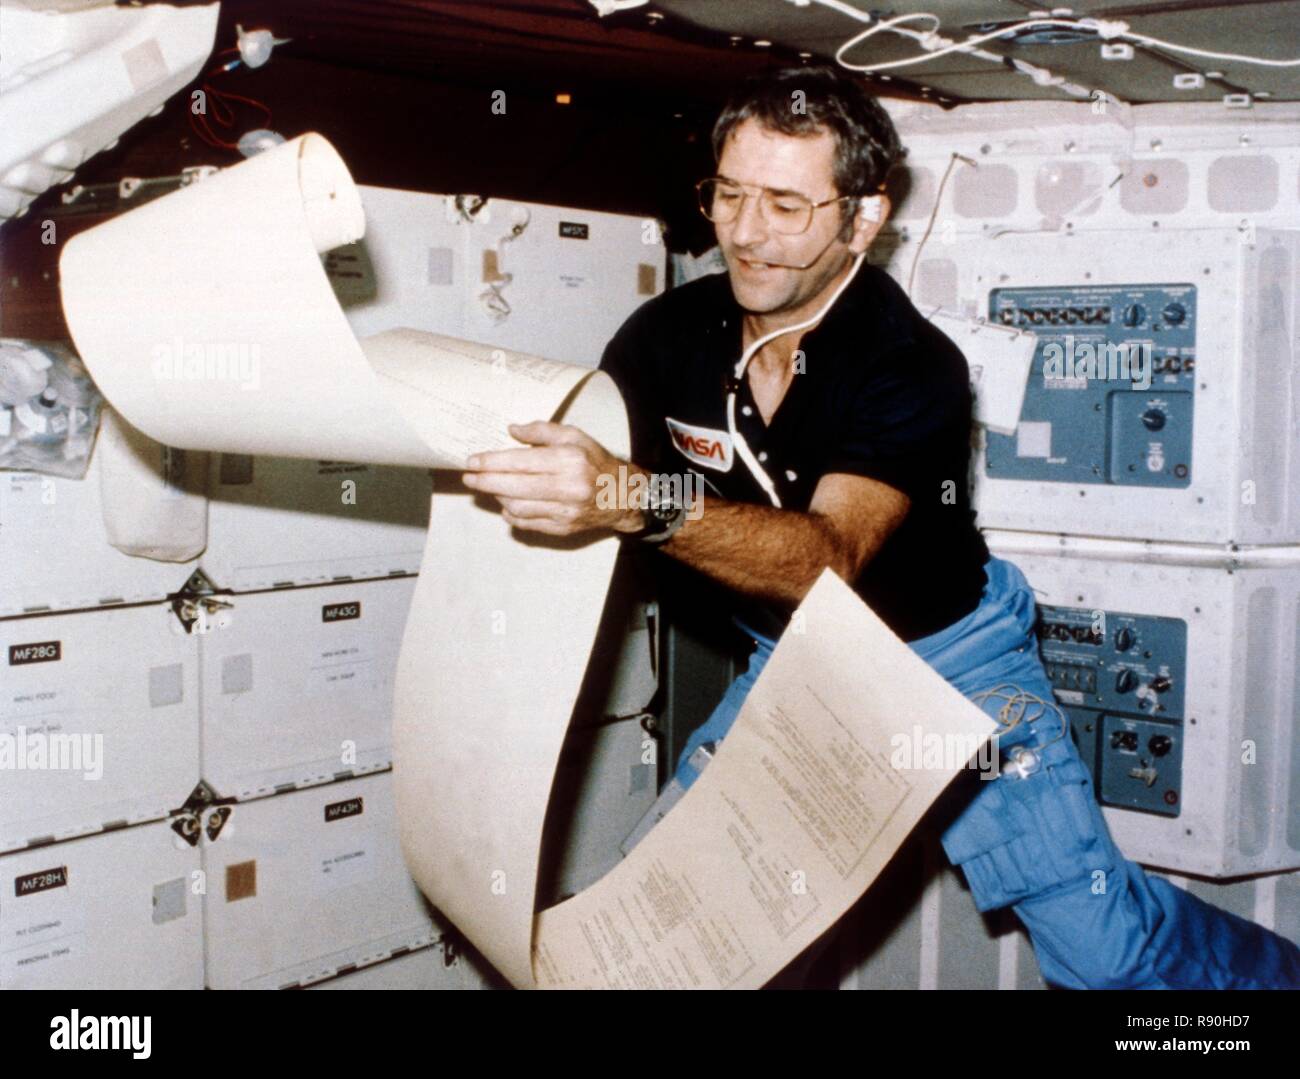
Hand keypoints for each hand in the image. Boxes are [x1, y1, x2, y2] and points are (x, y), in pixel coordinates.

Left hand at [461, 421, 642, 536]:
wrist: (624, 496)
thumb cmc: (597, 463)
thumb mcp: (575, 436)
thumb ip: (542, 430)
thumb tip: (512, 430)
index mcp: (569, 460)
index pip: (520, 462)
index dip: (491, 463)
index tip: (472, 462)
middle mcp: (567, 487)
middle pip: (514, 487)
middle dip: (486, 482)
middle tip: (469, 477)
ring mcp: (565, 512)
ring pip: (517, 508)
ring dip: (498, 497)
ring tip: (491, 487)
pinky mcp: (563, 529)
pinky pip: (527, 523)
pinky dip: (512, 514)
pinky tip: (508, 503)